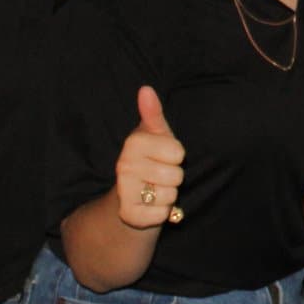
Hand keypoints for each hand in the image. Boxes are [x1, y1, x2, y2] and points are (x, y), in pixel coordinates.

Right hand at [116, 86, 184, 228]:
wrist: (132, 196)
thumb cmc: (151, 159)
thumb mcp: (156, 134)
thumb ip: (153, 113)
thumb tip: (146, 89)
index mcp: (134, 143)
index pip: (178, 152)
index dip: (177, 156)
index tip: (164, 156)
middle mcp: (124, 166)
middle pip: (176, 174)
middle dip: (174, 177)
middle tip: (160, 175)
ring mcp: (124, 191)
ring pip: (170, 195)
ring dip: (168, 194)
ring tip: (155, 188)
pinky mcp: (129, 214)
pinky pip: (162, 214)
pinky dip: (162, 212)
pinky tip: (151, 205)